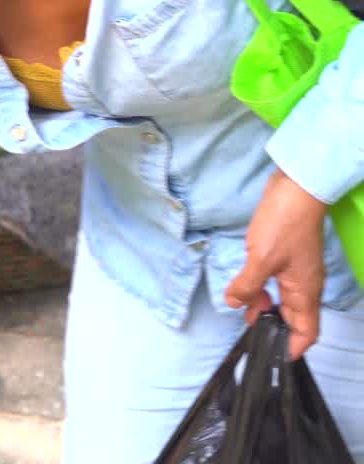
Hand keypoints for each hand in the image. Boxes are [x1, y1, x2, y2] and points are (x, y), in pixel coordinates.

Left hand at [225, 168, 327, 359]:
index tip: (271, 354)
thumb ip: (247, 285)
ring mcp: (297, 270)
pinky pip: (277, 283)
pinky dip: (262, 288)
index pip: (307, 332)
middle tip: (248, 328)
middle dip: (272, 326)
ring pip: (282, 300)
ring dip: (263, 305)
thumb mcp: (260, 259)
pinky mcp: (286, 257)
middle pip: (293, 318)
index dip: (291, 347)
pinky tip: (246, 285)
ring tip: (242, 305)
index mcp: (305, 292)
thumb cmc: (283, 225)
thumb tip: (235, 304)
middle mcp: (305, 285)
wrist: (296, 189)